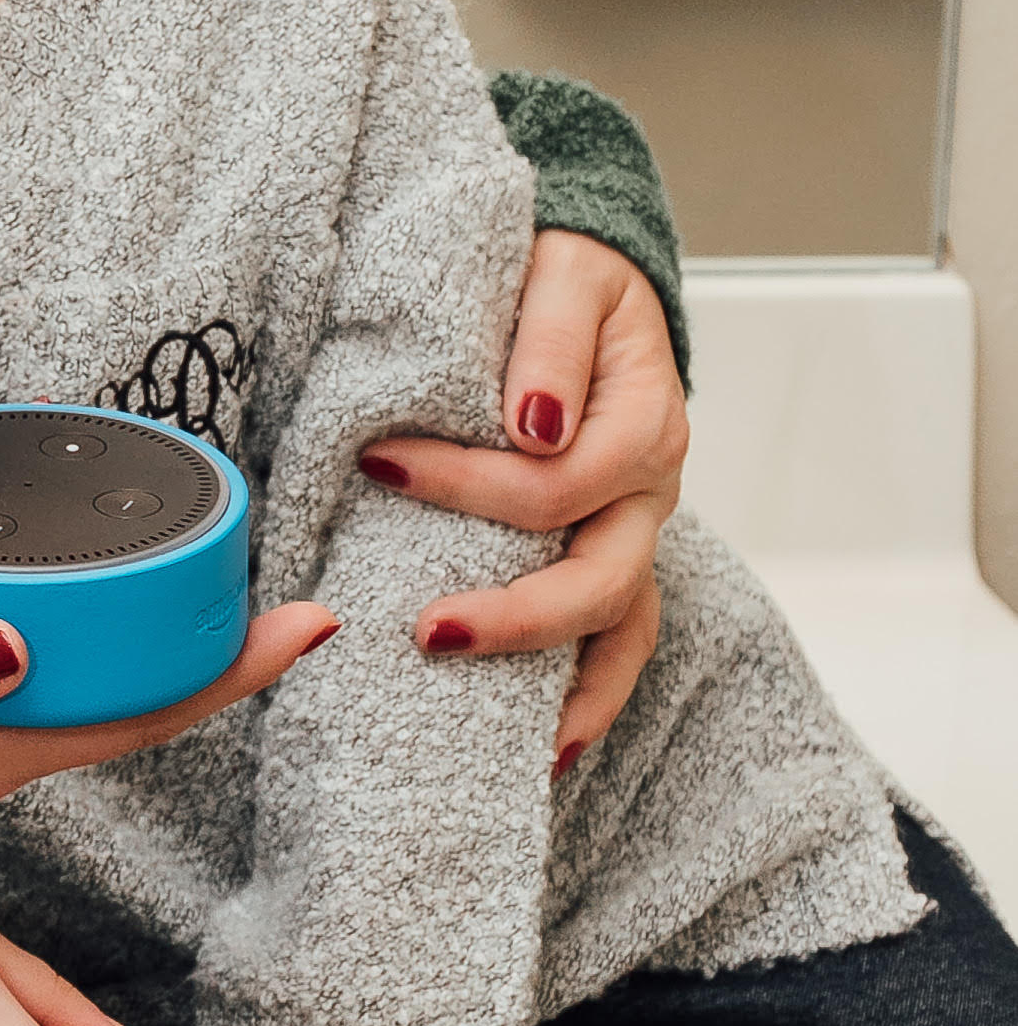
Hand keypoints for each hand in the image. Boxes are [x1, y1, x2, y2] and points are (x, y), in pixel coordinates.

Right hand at [0, 592, 338, 815]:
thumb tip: (13, 643)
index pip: (131, 720)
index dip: (224, 676)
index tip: (303, 626)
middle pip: (123, 696)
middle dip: (208, 648)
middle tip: (279, 584)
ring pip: (76, 666)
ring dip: (146, 622)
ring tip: (208, 564)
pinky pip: (18, 633)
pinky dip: (69, 597)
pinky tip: (80, 560)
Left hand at [355, 235, 686, 761]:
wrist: (583, 281)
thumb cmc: (562, 276)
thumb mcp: (562, 275)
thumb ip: (551, 341)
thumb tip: (533, 425)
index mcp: (643, 422)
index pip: (559, 482)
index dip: (469, 483)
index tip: (377, 465)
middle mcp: (649, 493)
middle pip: (601, 580)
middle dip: (513, 616)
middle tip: (421, 629)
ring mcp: (632, 533)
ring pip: (621, 632)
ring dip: (559, 685)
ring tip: (507, 744)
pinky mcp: (606, 555)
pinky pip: (614, 642)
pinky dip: (586, 698)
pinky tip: (545, 750)